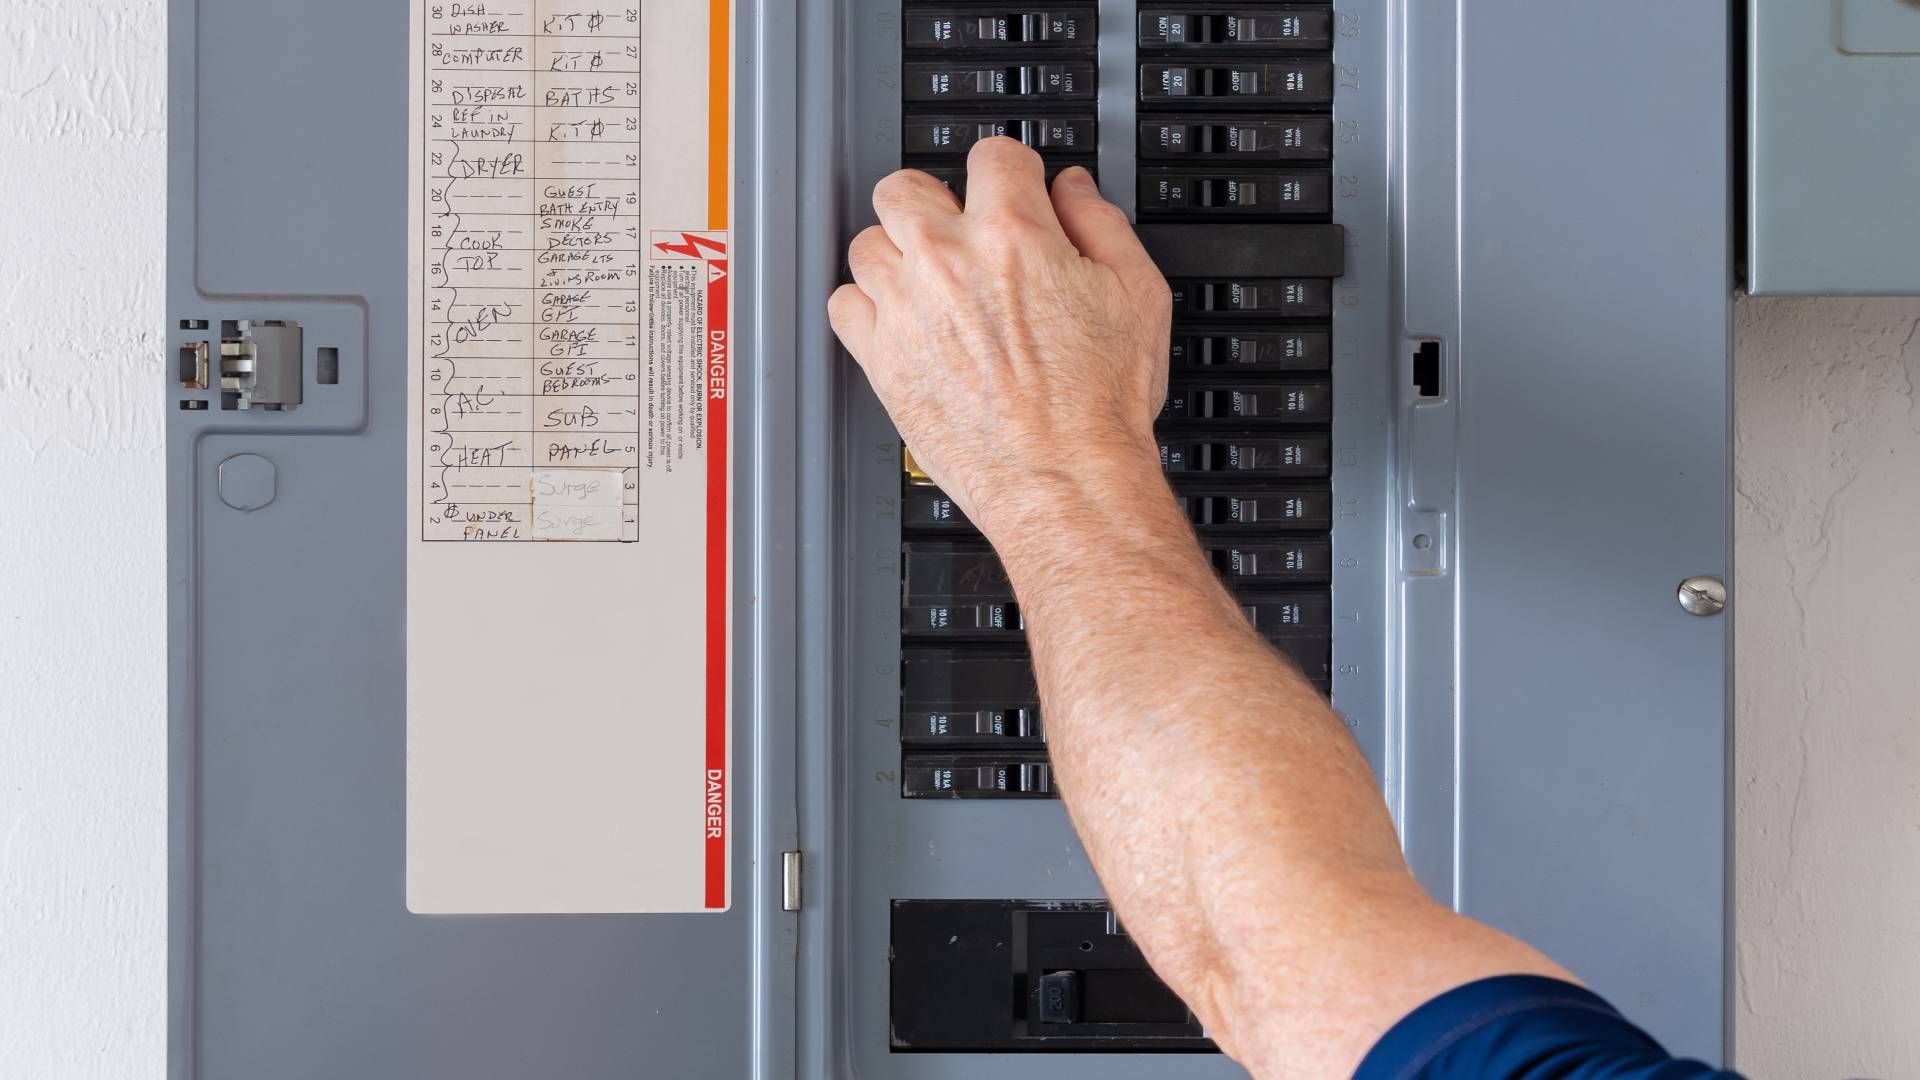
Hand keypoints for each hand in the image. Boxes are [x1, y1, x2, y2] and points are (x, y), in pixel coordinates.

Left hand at [828, 138, 1172, 539]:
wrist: (1064, 481)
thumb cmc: (1099, 404)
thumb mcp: (1138, 294)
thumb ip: (1102, 224)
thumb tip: (1074, 191)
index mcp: (1013, 234)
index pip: (992, 155)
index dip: (1010, 171)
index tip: (1013, 190)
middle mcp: (949, 262)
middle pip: (904, 186)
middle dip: (933, 200)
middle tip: (957, 230)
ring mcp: (906, 309)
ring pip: (867, 242)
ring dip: (896, 254)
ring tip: (928, 281)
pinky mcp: (880, 358)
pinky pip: (844, 304)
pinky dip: (866, 306)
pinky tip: (901, 320)